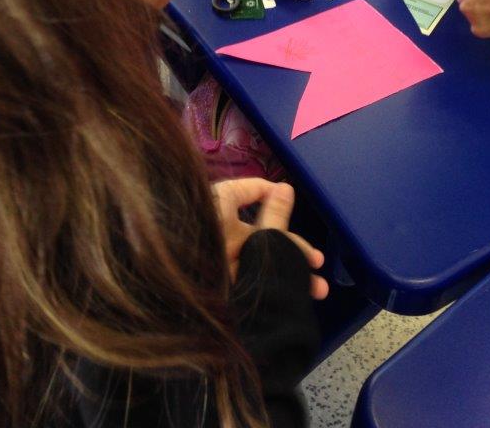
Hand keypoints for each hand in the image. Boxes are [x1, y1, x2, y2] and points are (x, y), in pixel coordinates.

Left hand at [213, 179, 328, 300]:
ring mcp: (218, 261)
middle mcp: (219, 232)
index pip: (249, 191)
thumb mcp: (249, 235)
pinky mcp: (219, 286)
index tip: (291, 199)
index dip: (271, 193)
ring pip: (259, 261)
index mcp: (220, 209)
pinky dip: (271, 287)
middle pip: (261, 233)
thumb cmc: (206, 253)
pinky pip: (249, 281)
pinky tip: (295, 299)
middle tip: (317, 261)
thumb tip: (286, 187)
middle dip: (293, 247)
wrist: (172, 304)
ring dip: (289, 273)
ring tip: (317, 290)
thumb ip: (272, 215)